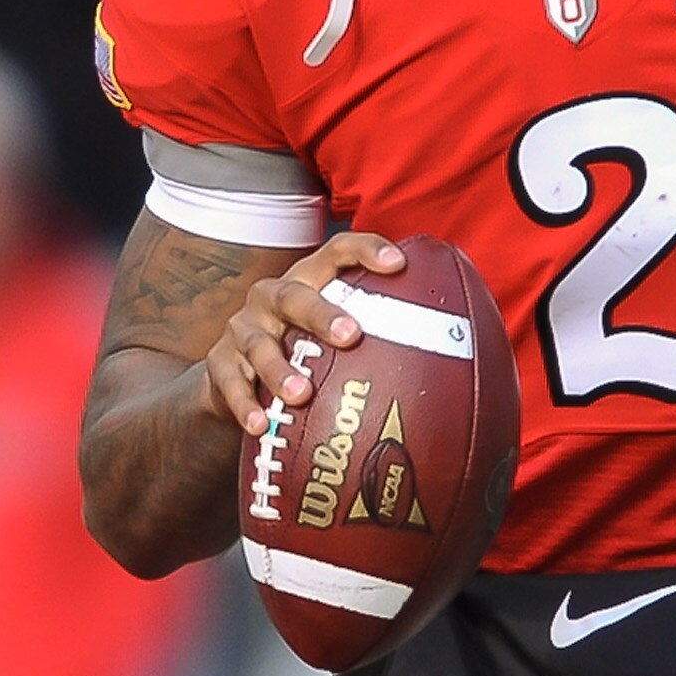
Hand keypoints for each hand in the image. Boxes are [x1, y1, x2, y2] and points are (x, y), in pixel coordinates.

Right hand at [203, 229, 406, 438]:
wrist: (236, 383)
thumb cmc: (302, 355)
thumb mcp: (332, 341)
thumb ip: (377, 341)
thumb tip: (456, 360)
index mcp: (308, 283)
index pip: (337, 253)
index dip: (366, 250)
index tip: (398, 265)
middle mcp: (273, 298)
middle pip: (294, 295)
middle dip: (321, 313)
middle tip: (350, 335)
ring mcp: (243, 329)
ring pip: (259, 344)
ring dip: (279, 369)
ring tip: (301, 395)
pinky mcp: (220, 364)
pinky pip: (230, 383)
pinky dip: (245, 404)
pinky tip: (261, 424)